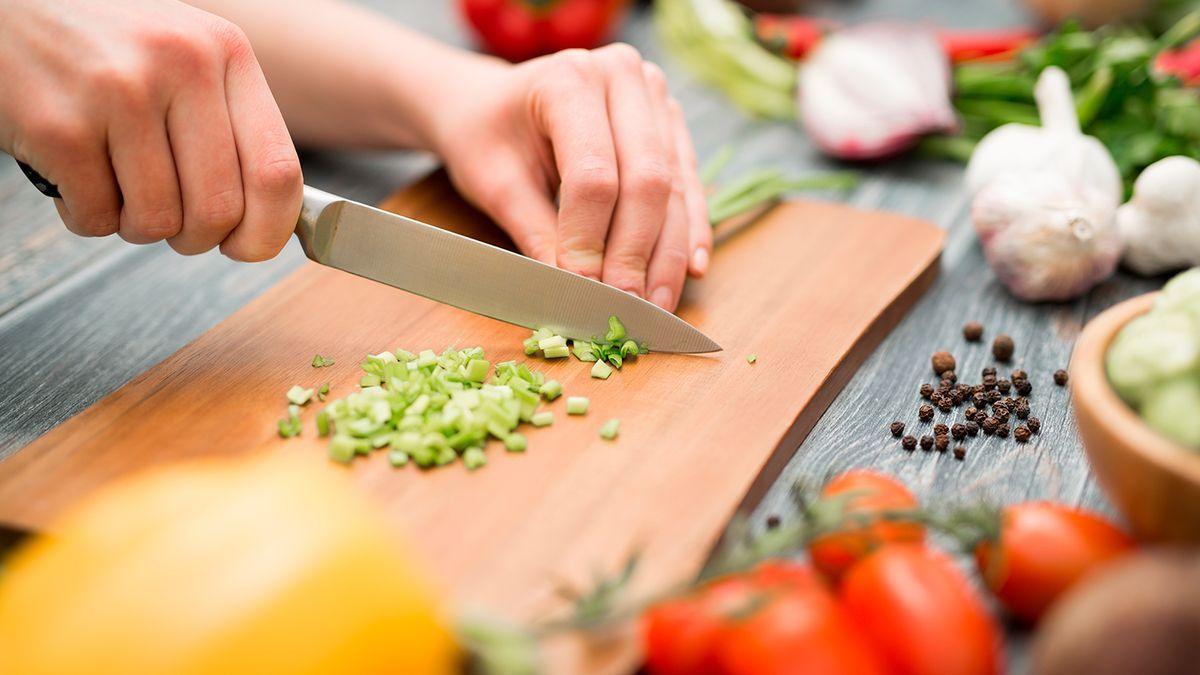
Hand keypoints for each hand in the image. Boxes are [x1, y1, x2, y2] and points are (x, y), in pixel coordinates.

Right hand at [0, 0, 302, 260]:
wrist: (8, 4)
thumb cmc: (102, 43)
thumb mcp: (185, 57)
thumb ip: (231, 125)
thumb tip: (271, 221)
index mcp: (226, 53)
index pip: (278, 171)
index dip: (268, 231)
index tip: (248, 246)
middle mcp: (181, 66)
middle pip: (219, 210)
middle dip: (196, 238)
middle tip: (171, 221)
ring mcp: (119, 93)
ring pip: (158, 222)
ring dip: (135, 225)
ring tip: (116, 184)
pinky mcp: (58, 125)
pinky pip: (96, 218)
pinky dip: (86, 215)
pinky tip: (74, 174)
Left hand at [427, 44, 711, 311]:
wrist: (491, 102)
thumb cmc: (485, 137)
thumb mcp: (496, 185)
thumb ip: (538, 235)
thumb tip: (575, 294)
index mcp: (569, 79)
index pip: (594, 175)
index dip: (591, 240)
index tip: (583, 291)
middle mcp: (623, 76)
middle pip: (646, 180)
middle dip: (637, 254)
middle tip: (628, 308)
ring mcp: (654, 96)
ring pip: (674, 187)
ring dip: (669, 253)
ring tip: (658, 305)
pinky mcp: (670, 122)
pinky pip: (689, 182)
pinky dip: (690, 230)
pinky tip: (693, 268)